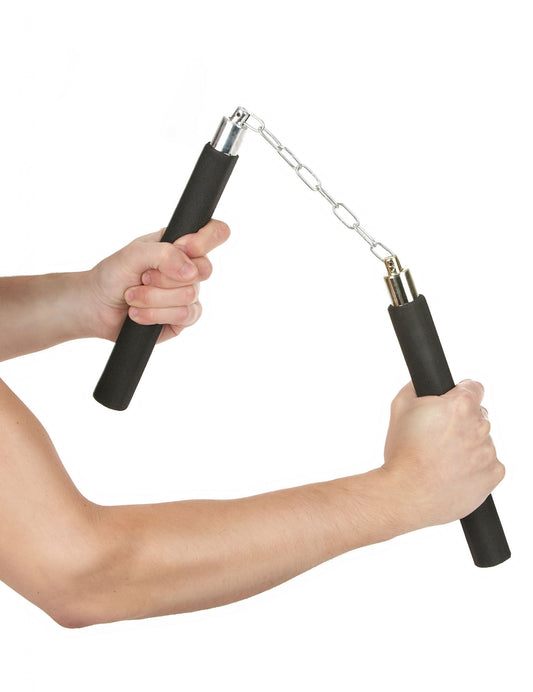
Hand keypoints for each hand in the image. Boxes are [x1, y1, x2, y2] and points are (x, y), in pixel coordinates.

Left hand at [86, 219, 229, 342]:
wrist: (96, 306)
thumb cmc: (113, 274)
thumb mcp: (133, 253)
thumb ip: (164, 253)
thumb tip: (191, 271)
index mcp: (180, 245)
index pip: (215, 232)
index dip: (205, 240)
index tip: (183, 247)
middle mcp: (189, 269)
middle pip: (204, 269)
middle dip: (166, 276)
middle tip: (143, 276)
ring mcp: (188, 295)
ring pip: (189, 295)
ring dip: (153, 297)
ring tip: (132, 296)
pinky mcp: (183, 319)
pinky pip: (184, 315)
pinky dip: (155, 314)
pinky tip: (138, 313)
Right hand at [381, 379, 505, 530]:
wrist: (405, 494)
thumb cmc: (402, 454)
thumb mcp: (399, 408)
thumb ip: (416, 388)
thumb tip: (424, 382)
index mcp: (459, 406)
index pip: (474, 387)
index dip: (459, 395)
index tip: (450, 406)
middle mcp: (478, 426)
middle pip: (477, 417)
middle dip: (460, 424)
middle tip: (438, 439)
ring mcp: (488, 452)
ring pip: (483, 442)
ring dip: (468, 447)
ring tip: (443, 460)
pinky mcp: (493, 475)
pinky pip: (490, 466)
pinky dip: (476, 468)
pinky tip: (454, 473)